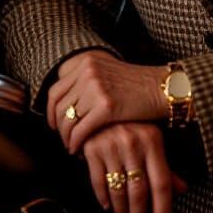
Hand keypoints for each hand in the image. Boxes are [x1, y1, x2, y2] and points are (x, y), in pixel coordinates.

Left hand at [47, 50, 166, 153]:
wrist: (161, 88)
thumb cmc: (135, 85)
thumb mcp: (106, 73)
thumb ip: (85, 82)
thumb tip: (64, 103)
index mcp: (86, 62)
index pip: (56, 89)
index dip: (51, 110)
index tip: (55, 123)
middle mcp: (88, 71)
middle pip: (59, 106)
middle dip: (58, 126)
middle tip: (63, 138)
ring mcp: (96, 87)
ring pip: (68, 120)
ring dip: (66, 137)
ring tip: (72, 146)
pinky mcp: (106, 106)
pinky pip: (81, 130)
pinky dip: (76, 143)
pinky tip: (79, 150)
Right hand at [82, 122, 187, 212]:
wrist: (102, 101)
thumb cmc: (131, 123)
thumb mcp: (152, 139)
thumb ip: (165, 166)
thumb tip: (182, 189)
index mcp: (152, 140)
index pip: (161, 183)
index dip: (163, 210)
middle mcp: (133, 143)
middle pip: (139, 192)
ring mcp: (111, 145)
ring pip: (118, 191)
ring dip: (121, 211)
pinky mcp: (92, 148)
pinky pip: (98, 183)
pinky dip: (103, 198)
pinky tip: (108, 205)